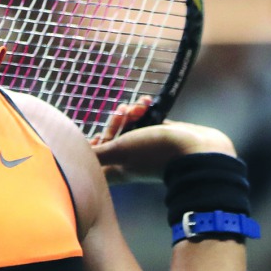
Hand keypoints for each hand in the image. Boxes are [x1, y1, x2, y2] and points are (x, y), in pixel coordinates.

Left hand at [90, 98, 235, 183]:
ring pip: (130, 127)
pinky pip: (147, 120)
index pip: (95, 162)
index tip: (97, 138)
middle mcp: (130, 159)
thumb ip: (95, 153)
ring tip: (139, 105)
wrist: (198, 153)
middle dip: (115, 122)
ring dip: (131, 112)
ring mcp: (147, 148)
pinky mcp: (162, 136)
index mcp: (117, 168)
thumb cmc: (154, 153)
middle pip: (113, 139)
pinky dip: (145, 110)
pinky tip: (148, 101)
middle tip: (121, 112)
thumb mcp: (118, 151)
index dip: (91, 148)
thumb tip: (72, 156)